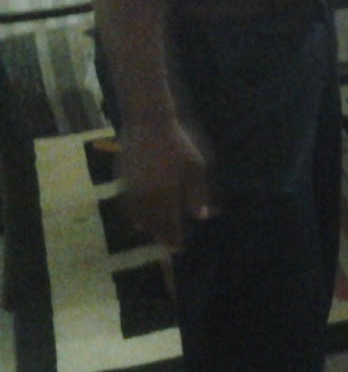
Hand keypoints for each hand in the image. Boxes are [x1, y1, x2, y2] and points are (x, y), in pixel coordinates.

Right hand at [117, 117, 214, 250]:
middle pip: (153, 224)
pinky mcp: (121, 183)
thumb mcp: (196, 166)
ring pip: (137, 218)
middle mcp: (146, 196)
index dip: (173, 237)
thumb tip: (201, 216)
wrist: (148, 124)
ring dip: (147, 228)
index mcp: (166, 193)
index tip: (178, 248)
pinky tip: (140, 220)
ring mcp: (131, 190)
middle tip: (169, 245)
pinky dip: (134, 216)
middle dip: (161, 236)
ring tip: (156, 234)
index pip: (169, 223)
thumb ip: (197, 193)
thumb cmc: (178, 143)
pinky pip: (127, 207)